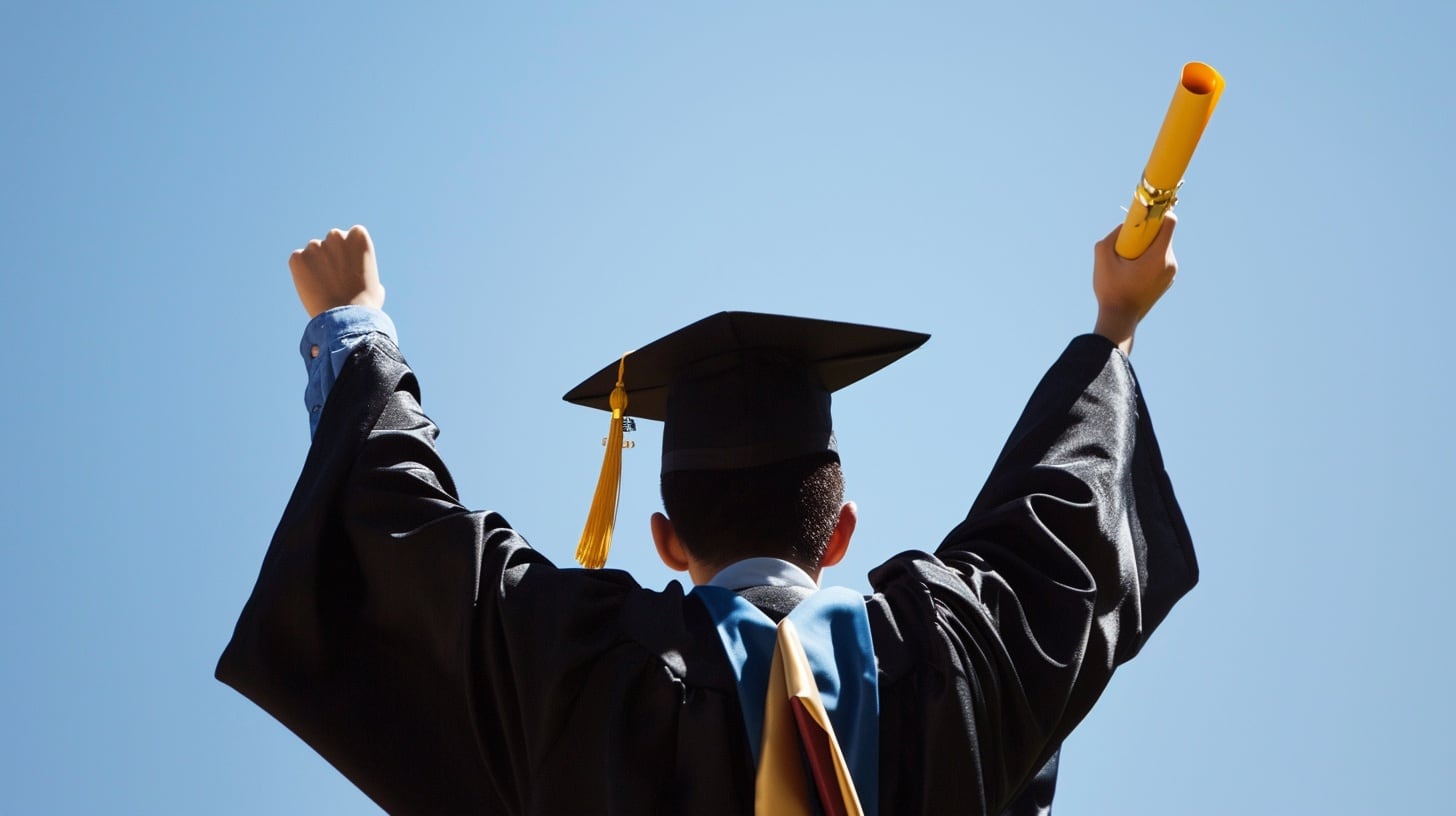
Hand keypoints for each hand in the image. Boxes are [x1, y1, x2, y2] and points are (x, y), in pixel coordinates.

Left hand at [289, 225, 384, 318]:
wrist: (347, 317)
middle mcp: (336, 236)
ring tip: (324, 286)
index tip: (351, 266)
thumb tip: (361, 277)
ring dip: (316, 263)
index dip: (350, 251)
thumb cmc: (366, 304)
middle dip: (332, 254)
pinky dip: (302, 272)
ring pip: (313, 251)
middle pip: (332, 240)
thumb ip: (364, 271)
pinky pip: (298, 261)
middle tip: (335, 277)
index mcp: (359, 236)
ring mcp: (315, 246)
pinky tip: (312, 288)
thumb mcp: (375, 283)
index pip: (352, 234)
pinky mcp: (297, 258)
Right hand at [1092, 214, 1176, 354]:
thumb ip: (1113, 235)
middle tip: (1129, 243)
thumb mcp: (1103, 256)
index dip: (1158, 213)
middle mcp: (1170, 263)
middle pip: (1163, 236)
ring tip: (1128, 263)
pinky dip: (1149, 261)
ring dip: (1147, 248)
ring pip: (1161, 249)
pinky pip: (1161, 262)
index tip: (1144, 215)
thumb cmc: (1110, 289)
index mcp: (1158, 256)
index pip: (1170, 222)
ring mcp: (1171, 274)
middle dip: (1147, 234)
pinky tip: (1133, 274)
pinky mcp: (1167, 282)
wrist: (1119, 318)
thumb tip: (1125, 226)